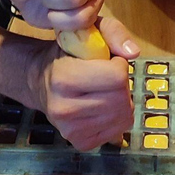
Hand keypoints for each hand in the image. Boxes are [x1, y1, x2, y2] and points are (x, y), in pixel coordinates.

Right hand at [26, 18, 140, 150]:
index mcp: (63, 78)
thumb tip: (134, 53)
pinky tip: (102, 108)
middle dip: (122, 86)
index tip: (108, 62)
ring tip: (105, 93)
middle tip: (108, 79)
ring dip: (121, 103)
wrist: (40, 81)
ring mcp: (70, 130)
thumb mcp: (88, 31)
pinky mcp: (79, 143)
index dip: (118, 66)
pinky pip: (118, 132)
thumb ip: (114, 33)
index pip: (117, 78)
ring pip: (123, 117)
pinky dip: (116, 119)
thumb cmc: (67, 53)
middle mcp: (63, 108)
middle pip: (121, 99)